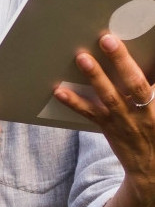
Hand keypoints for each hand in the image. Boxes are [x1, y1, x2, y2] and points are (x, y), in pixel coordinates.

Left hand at [54, 33, 154, 198]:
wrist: (150, 166)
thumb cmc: (154, 129)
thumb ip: (150, 87)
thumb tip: (145, 64)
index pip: (154, 82)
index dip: (154, 64)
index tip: (147, 43)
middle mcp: (146, 111)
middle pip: (136, 84)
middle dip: (121, 60)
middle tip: (108, 40)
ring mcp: (125, 120)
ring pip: (110, 97)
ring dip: (96, 76)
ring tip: (82, 58)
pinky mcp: (108, 127)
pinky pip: (89, 113)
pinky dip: (74, 101)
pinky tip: (60, 91)